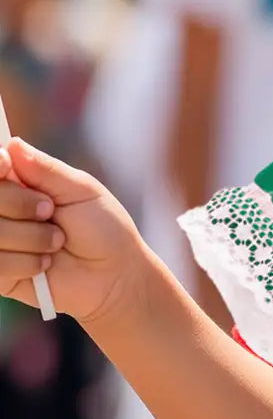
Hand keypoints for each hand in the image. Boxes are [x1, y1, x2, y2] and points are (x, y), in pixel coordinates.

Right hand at [0, 138, 150, 328]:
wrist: (114, 274)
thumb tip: (13, 144)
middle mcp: (3, 208)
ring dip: (30, 237)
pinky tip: (44, 264)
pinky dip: (25, 263)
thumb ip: (46, 170)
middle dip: (20, 204)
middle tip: (50, 212)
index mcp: (20, 182)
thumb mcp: (81, 191)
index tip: (4, 164)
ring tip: (56, 242)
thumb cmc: (103, 227)